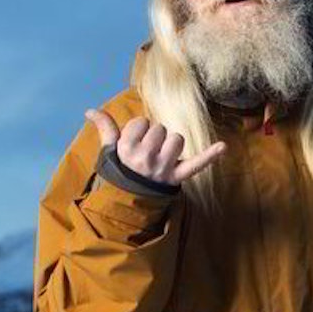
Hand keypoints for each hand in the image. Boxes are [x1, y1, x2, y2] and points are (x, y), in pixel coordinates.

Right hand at [84, 109, 225, 185]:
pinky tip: (222, 146)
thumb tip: (89, 111)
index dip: (139, 128)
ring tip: (162, 154)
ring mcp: (163, 168)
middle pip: (160, 129)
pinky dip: (210, 156)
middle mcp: (145, 158)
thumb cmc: (122, 170)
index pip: (141, 122)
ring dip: (171, 143)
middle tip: (148, 149)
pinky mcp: (178, 177)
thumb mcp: (110, 151)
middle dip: (155, 135)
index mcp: (127, 149)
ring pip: (176, 139)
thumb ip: (105, 128)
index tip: (135, 141)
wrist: (130, 200)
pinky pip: (197, 164)